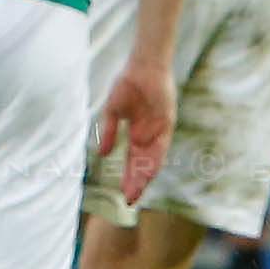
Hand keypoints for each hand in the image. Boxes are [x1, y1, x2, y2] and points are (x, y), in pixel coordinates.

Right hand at [97, 59, 175, 197]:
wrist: (142, 67)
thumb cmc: (127, 85)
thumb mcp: (113, 112)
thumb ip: (109, 132)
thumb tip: (102, 154)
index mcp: (137, 136)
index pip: (133, 163)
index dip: (129, 178)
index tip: (123, 195)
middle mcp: (149, 138)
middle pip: (143, 166)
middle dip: (136, 183)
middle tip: (129, 201)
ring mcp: (158, 132)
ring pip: (152, 160)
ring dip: (145, 176)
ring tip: (136, 192)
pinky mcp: (167, 124)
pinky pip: (161, 146)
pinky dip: (154, 160)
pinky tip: (148, 173)